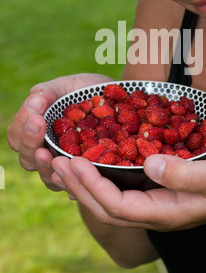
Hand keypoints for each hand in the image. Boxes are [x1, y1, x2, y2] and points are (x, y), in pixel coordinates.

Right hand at [7, 73, 112, 190]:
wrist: (119, 100)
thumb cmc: (88, 92)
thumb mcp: (69, 85)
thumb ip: (49, 92)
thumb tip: (34, 99)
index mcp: (37, 131)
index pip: (18, 136)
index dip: (23, 128)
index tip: (36, 115)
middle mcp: (48, 153)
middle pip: (28, 159)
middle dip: (31, 143)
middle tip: (39, 125)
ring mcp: (67, 167)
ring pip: (48, 176)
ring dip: (47, 166)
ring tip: (53, 155)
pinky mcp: (88, 175)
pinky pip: (77, 186)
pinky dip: (75, 183)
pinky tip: (78, 173)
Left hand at [51, 146, 205, 229]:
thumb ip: (186, 174)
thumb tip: (150, 165)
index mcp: (167, 212)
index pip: (119, 207)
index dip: (93, 186)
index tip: (74, 162)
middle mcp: (155, 210)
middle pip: (106, 207)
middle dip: (78, 186)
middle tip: (55, 161)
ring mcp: (156, 200)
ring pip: (110, 198)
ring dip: (84, 182)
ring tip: (62, 161)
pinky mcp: (157, 188)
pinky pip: (121, 187)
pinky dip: (101, 175)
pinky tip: (91, 160)